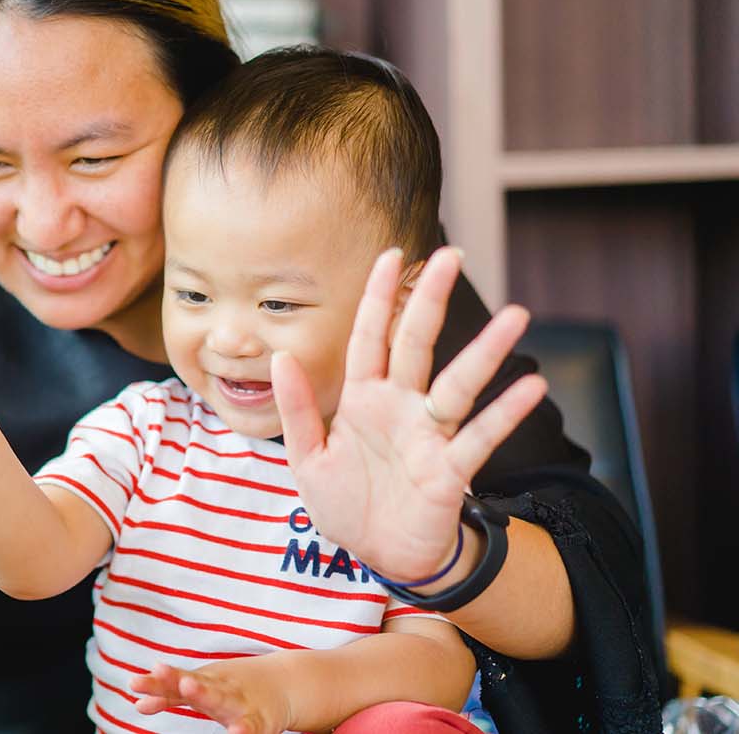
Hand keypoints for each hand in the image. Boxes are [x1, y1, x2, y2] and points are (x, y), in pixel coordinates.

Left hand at [129, 659, 290, 733]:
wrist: (283, 683)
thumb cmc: (229, 686)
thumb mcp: (199, 685)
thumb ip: (168, 695)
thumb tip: (137, 704)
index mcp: (203, 681)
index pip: (175, 683)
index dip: (156, 684)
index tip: (134, 683)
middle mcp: (220, 690)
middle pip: (200, 687)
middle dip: (185, 684)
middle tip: (176, 681)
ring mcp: (240, 703)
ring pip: (223, 701)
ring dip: (208, 696)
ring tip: (191, 689)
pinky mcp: (260, 721)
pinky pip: (251, 727)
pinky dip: (244, 730)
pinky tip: (237, 733)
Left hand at [271, 247, 547, 580]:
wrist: (378, 556)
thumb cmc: (346, 503)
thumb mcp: (307, 457)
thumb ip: (298, 408)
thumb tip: (280, 355)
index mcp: (363, 399)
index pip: (370, 337)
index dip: (378, 298)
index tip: (391, 254)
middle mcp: (400, 407)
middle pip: (416, 344)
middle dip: (430, 300)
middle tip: (450, 255)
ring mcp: (428, 436)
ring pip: (458, 384)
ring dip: (485, 352)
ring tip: (516, 316)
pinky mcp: (449, 470)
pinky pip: (479, 437)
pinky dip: (505, 414)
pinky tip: (532, 386)